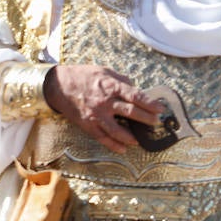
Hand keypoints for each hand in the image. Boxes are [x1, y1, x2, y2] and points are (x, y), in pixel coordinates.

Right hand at [42, 64, 165, 153]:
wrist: (59, 86)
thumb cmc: (83, 76)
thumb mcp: (104, 71)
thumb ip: (121, 80)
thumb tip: (134, 87)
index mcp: (111, 86)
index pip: (135, 96)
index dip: (149, 103)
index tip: (160, 108)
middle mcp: (105, 102)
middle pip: (130, 112)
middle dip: (146, 118)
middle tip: (156, 122)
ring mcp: (96, 115)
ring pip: (117, 130)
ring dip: (131, 136)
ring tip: (140, 139)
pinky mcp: (88, 125)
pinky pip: (103, 138)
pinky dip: (114, 145)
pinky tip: (124, 148)